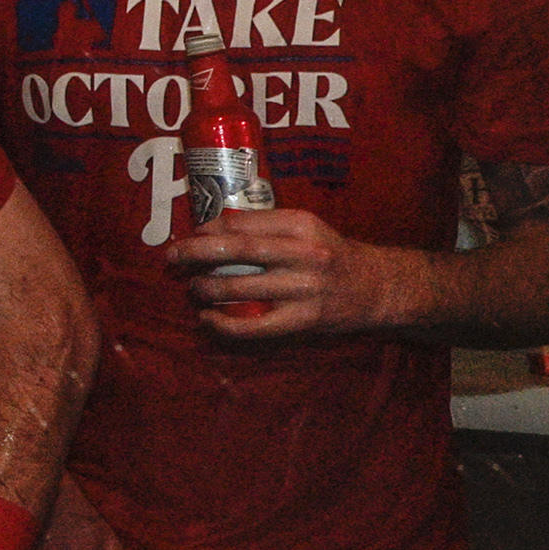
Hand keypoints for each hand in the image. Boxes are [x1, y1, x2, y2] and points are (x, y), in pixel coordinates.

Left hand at [165, 207, 410, 340]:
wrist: (376, 288)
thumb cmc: (332, 255)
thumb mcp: (307, 229)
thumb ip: (268, 227)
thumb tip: (215, 228)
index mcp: (301, 225)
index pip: (243, 223)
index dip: (209, 228)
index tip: (190, 233)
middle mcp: (303, 254)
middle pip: (237, 251)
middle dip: (196, 253)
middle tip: (172, 257)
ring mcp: (302, 290)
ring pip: (240, 288)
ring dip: (206, 288)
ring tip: (192, 288)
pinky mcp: (301, 321)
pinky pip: (252, 326)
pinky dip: (223, 323)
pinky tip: (207, 319)